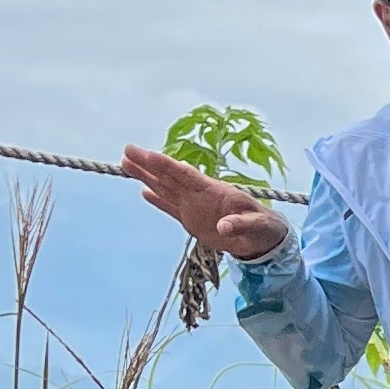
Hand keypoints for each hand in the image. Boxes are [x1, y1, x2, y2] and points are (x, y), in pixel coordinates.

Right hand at [123, 146, 288, 260]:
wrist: (263, 238)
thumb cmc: (263, 228)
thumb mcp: (257, 227)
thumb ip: (241, 225)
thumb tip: (224, 227)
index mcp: (215, 191)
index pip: (186, 174)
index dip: (166, 165)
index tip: (148, 154)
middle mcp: (200, 195)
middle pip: (169, 177)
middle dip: (148, 164)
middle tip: (126, 150)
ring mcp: (194, 206)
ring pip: (165, 188)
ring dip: (146, 177)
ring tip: (125, 163)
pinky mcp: (192, 220)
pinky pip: (170, 207)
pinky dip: (157, 199)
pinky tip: (143, 191)